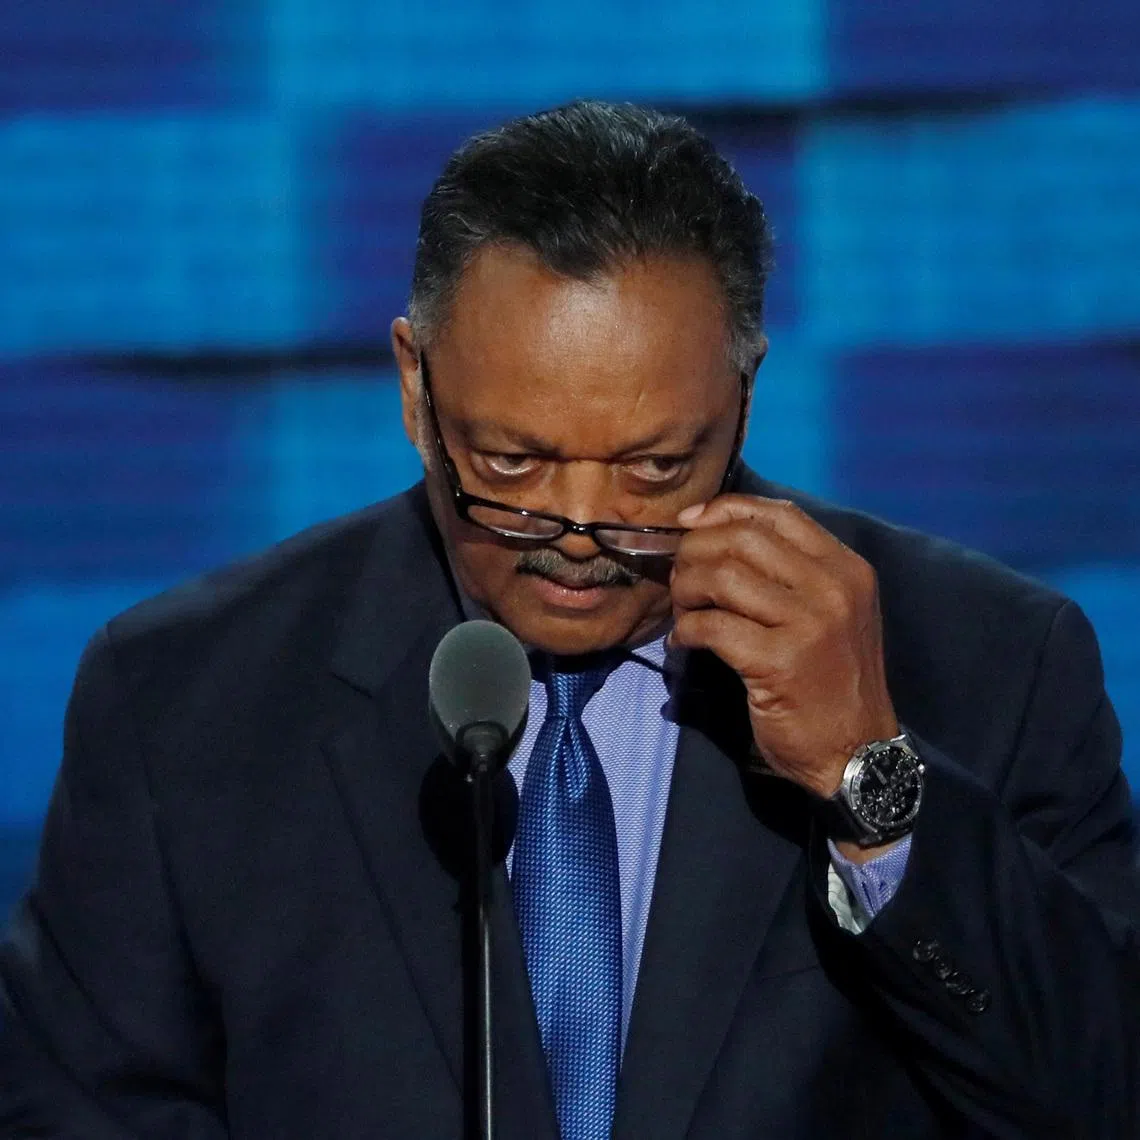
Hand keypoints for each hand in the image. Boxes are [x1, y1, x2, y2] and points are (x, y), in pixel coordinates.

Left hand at [669, 495, 898, 800]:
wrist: (857, 754)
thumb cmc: (833, 682)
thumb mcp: (830, 615)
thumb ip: (790, 574)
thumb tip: (718, 535)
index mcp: (846, 568)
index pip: (778, 514)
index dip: (724, 510)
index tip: (689, 524)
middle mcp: (833, 587)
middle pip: (742, 539)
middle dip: (695, 551)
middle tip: (679, 577)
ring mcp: (809, 623)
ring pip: (723, 576)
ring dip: (686, 589)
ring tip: (682, 609)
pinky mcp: (779, 661)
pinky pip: (712, 626)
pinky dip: (686, 629)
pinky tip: (683, 640)